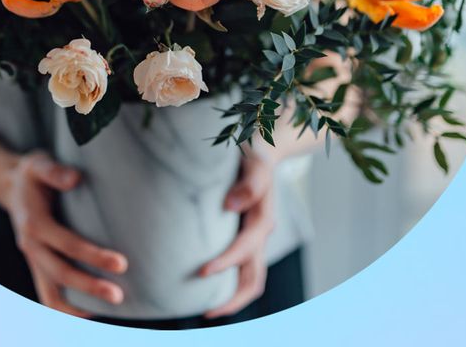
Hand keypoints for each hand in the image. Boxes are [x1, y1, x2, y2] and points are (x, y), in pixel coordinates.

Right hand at [0, 151, 127, 315]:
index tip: (121, 263)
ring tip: (107, 310)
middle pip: (60, 273)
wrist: (10, 185)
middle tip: (118, 296)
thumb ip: (55, 171)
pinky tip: (90, 312)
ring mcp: (33, 258)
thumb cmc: (32, 174)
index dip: (93, 255)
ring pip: (50, 293)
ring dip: (77, 306)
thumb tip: (75, 179)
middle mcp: (31, 245)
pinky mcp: (37, 264)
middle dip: (89, 286)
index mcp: (34, 222)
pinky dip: (65, 308)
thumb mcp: (39, 163)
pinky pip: (48, 293)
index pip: (67, 244)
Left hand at [198, 148, 276, 318]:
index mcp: (262, 219)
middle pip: (254, 278)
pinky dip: (230, 284)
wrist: (261, 153)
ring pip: (251, 280)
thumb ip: (249, 183)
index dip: (226, 262)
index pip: (246, 249)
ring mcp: (255, 240)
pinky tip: (207, 288)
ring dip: (232, 298)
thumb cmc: (252, 157)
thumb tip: (231, 204)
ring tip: (206, 310)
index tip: (203, 272)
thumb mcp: (254, 163)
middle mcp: (261, 235)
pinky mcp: (247, 239)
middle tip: (206, 313)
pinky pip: (242, 270)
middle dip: (233, 298)